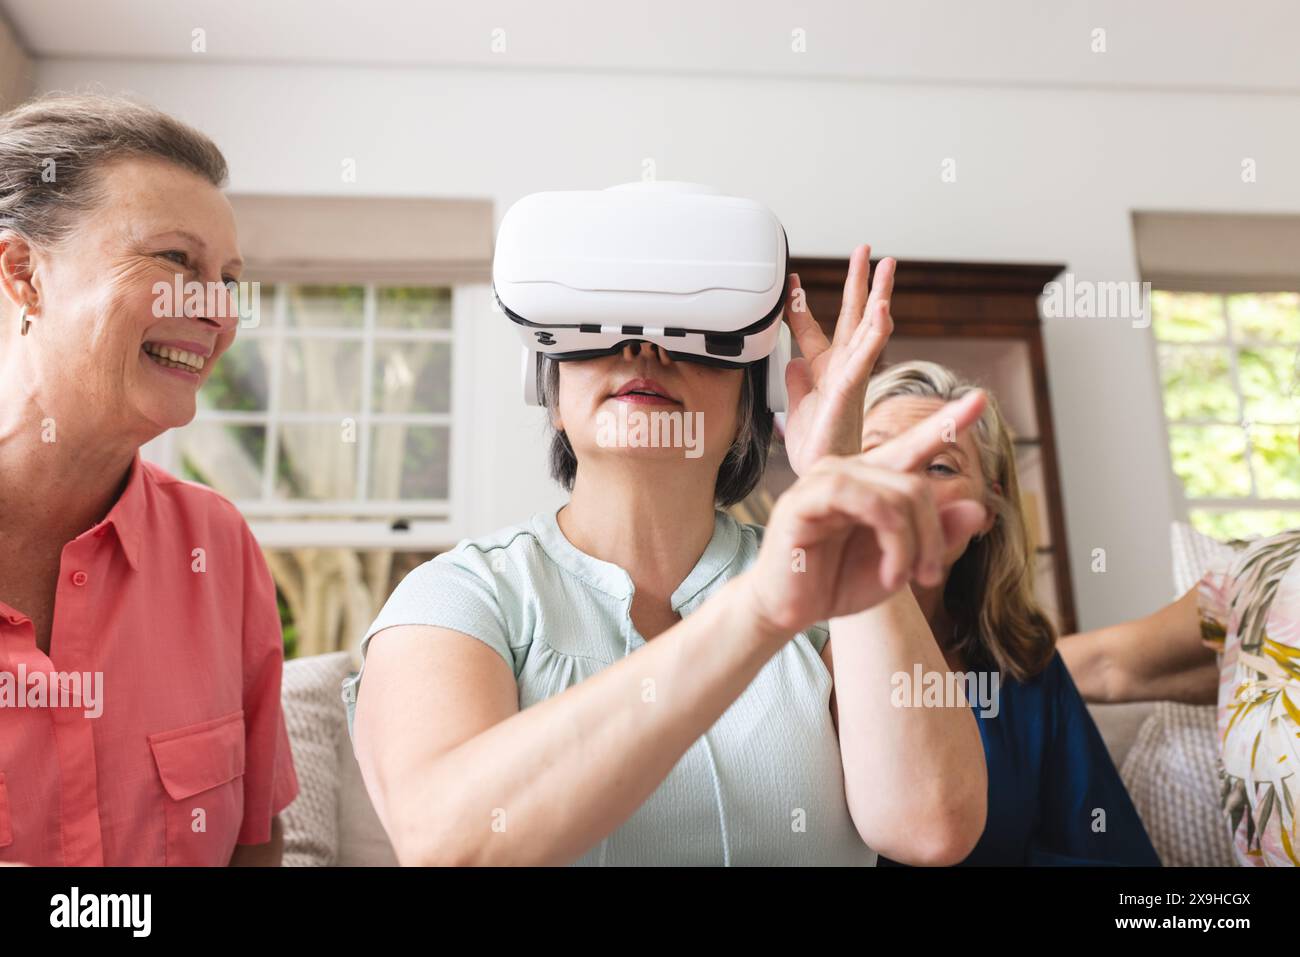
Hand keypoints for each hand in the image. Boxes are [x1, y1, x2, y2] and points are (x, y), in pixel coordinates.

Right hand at [742, 391, 989, 637]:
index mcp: (870, 479)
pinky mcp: (805, 498)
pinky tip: (889, 573)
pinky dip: (892, 539)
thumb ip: (937, 536)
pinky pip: (868, 501)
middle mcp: (848, 469)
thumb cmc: (838, 583)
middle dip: (934, 536)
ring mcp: (824, 479)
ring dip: (912, 544)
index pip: (912, 446)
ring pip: (899, 493)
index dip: (945, 424)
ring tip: (903, 579)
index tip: (980, 399)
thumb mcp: (901, 563)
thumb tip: (977, 507)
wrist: (788, 612)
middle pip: (918, 484)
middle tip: (930, 577)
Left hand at [782, 245, 894, 475]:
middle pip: (852, 316)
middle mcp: (842, 367)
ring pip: (868, 327)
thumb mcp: (795, 405)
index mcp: (824, 369)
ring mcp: (850, 375)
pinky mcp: (851, 387)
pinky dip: (876, 331)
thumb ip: (795, 381)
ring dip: (878, 296)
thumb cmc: (817, 445)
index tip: (792, 280)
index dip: (799, 304)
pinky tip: (883, 309)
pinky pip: (867, 354)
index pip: (810, 328)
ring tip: (886, 266)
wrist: (822, 473)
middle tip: (867, 250)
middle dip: (860, 282)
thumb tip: (790, 361)